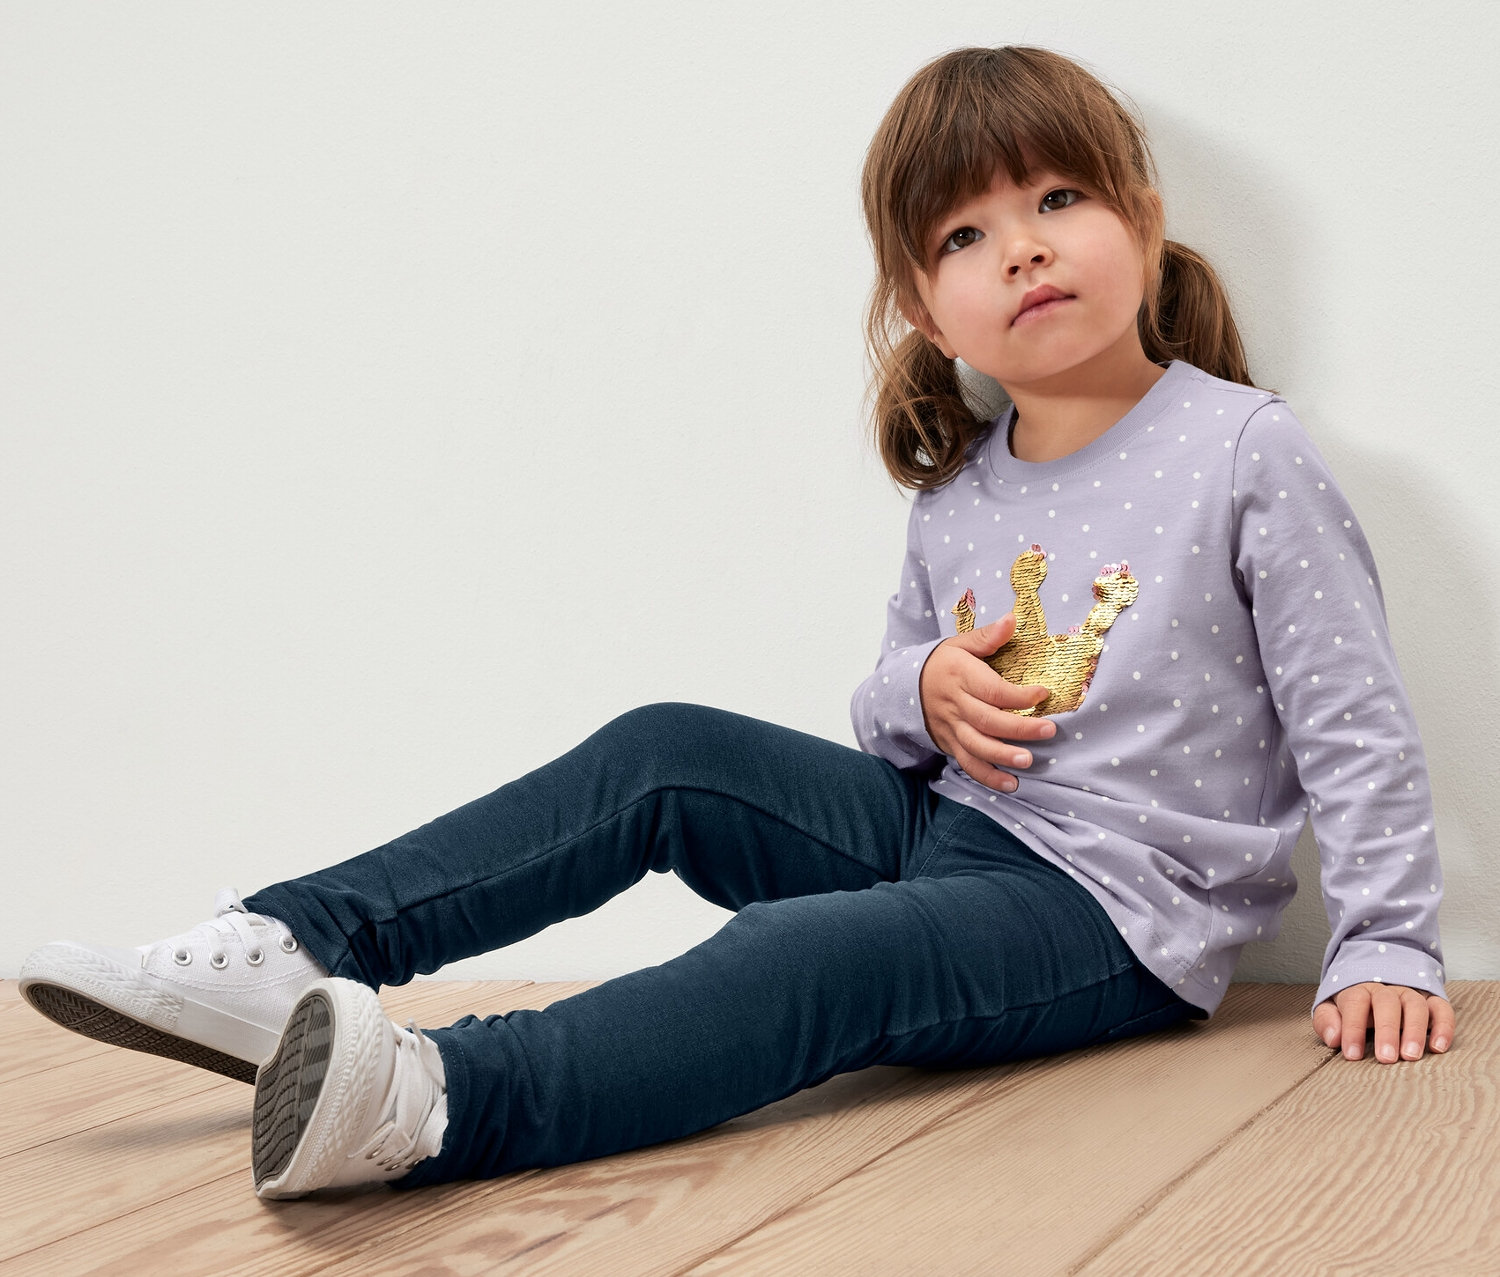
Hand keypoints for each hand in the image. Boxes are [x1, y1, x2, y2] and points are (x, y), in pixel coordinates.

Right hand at [919, 612, 1055, 792]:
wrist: (904, 687)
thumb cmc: (942, 664)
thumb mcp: (959, 644)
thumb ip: (988, 636)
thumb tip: (1013, 619)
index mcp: (960, 676)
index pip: (991, 689)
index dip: (1018, 695)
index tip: (1043, 693)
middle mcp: (955, 704)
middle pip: (988, 720)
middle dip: (1020, 728)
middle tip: (1048, 730)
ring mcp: (952, 727)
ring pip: (977, 745)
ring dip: (1003, 756)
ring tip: (1028, 761)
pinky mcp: (950, 744)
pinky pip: (968, 763)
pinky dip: (988, 777)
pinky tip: (1011, 784)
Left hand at [1313, 983, 1454, 1062]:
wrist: (1376, 978)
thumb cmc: (1353, 1005)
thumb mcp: (1332, 1008)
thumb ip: (1327, 1021)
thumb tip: (1334, 1038)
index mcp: (1358, 990)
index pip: (1355, 1003)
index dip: (1353, 1028)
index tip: (1352, 1054)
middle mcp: (1386, 990)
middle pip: (1387, 1003)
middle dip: (1387, 1031)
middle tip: (1386, 1058)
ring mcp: (1410, 994)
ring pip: (1415, 1005)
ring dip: (1414, 1030)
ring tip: (1410, 1056)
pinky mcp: (1432, 1001)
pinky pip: (1441, 1009)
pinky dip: (1443, 1027)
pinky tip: (1438, 1047)